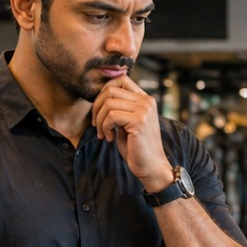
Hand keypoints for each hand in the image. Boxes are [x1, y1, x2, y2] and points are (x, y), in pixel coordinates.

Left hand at [92, 75, 173, 190]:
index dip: (104, 91)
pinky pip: (111, 116)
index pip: (121, 79)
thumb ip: (119, 109)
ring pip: (108, 103)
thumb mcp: (127, 123)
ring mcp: (144, 110)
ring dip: (99, 120)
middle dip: (96, 106)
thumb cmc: (137, 147)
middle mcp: (147, 101)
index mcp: (145, 100)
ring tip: (102, 133)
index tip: (99, 109)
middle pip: (110, 90)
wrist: (151, 167)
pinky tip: (109, 138)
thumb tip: (99, 98)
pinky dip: (104, 128)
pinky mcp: (139, 121)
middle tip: (95, 123)